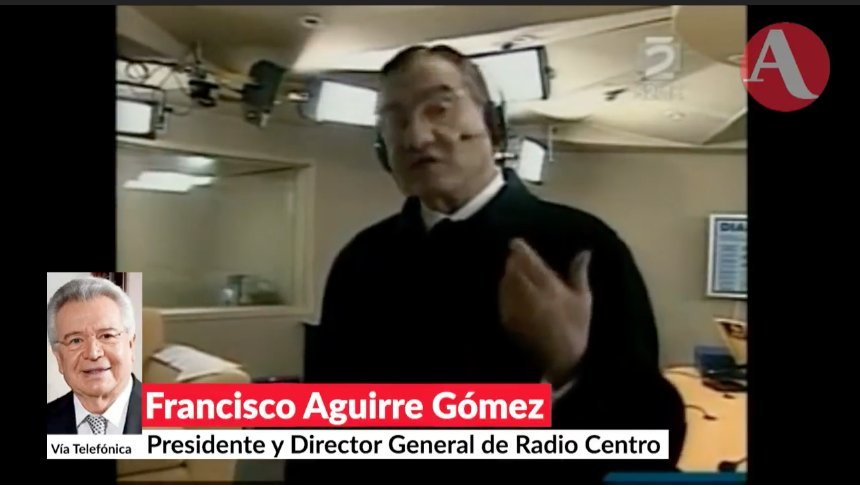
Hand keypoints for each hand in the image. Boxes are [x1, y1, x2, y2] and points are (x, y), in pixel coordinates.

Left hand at [499, 238, 591, 385]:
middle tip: (513, 255)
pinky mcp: (507, 319)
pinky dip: (503, 290)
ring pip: (506, 282)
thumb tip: (584, 251)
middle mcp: (529, 293)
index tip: (515, 243)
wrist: (560, 361)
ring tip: (510, 270)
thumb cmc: (576, 328)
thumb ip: (579, 273)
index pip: (529, 261)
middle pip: (513, 269)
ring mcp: (516, 306)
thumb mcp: (583, 299)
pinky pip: (502, 298)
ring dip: (507, 274)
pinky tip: (507, 290)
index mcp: (549, 285)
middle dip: (512, 260)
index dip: (520, 249)